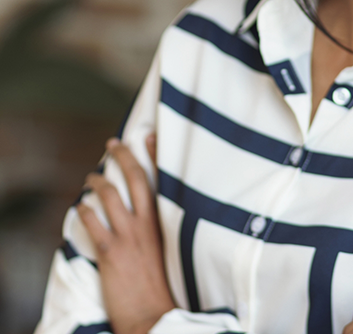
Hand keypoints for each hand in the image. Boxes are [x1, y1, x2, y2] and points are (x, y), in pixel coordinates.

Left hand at [77, 135, 174, 333]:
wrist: (155, 314)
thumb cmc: (164, 284)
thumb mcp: (171, 248)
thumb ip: (162, 227)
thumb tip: (151, 213)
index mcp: (166, 220)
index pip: (162, 178)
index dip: (154, 154)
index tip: (147, 136)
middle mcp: (148, 222)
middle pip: (134, 177)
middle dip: (122, 155)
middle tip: (112, 144)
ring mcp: (129, 235)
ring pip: (110, 195)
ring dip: (97, 182)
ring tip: (90, 178)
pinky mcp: (111, 252)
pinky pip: (93, 222)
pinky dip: (85, 210)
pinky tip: (81, 207)